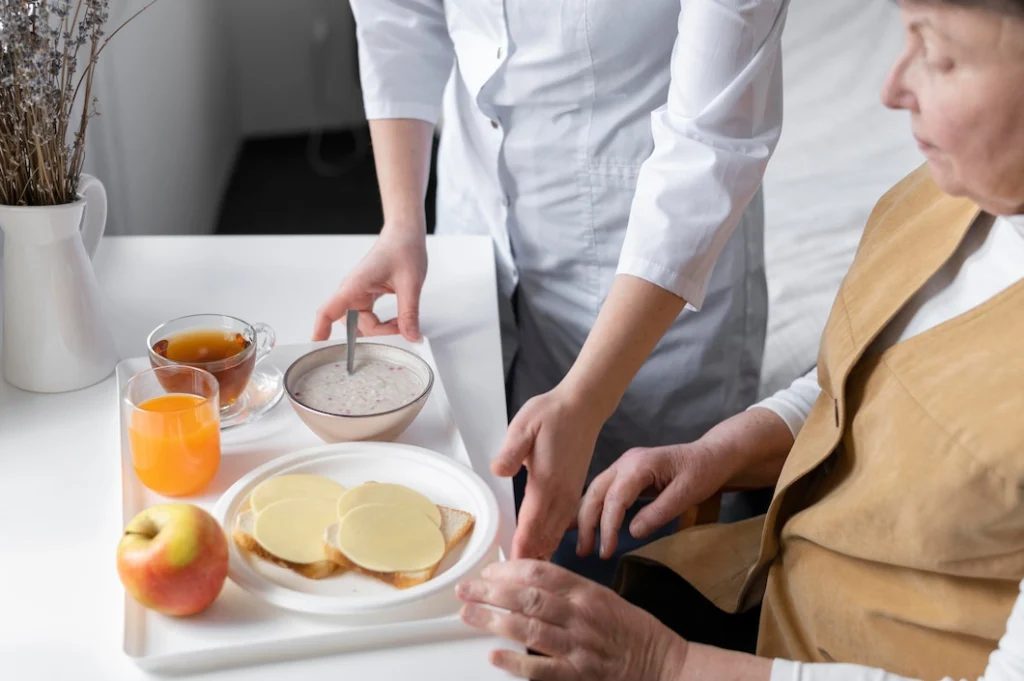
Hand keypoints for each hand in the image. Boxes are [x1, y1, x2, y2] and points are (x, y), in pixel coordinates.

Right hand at [312, 225, 427, 341]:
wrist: (405, 233)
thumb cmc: (403, 248)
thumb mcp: (410, 284)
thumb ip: (409, 313)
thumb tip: (411, 336)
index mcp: (355, 285)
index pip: (328, 311)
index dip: (320, 331)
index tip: (317, 348)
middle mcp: (352, 290)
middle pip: (352, 324)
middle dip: (375, 332)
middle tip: (400, 329)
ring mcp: (359, 293)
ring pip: (362, 322)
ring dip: (380, 328)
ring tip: (401, 323)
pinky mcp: (367, 294)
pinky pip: (368, 316)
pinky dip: (382, 323)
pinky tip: (397, 322)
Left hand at [457, 559, 687, 680]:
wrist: (663, 663)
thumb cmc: (631, 629)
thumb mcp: (602, 596)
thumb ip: (567, 589)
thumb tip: (526, 581)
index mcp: (586, 591)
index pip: (539, 571)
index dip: (508, 569)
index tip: (487, 572)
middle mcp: (580, 614)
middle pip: (526, 596)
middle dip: (490, 591)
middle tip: (465, 589)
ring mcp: (579, 646)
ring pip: (529, 628)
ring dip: (493, 620)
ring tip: (469, 615)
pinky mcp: (579, 675)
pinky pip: (542, 668)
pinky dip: (517, 662)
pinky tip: (495, 655)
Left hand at [492, 387, 603, 559]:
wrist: (582, 407)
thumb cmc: (550, 414)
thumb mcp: (525, 426)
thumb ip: (512, 450)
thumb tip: (499, 470)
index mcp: (547, 480)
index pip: (532, 521)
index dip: (522, 545)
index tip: (512, 567)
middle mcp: (561, 491)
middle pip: (545, 532)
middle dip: (532, 555)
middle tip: (517, 580)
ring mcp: (571, 490)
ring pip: (557, 529)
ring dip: (544, 548)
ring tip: (532, 571)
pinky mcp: (575, 487)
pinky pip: (566, 519)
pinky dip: (556, 536)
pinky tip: (550, 544)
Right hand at [576, 442, 732, 558]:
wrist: (710, 454)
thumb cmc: (702, 472)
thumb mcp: (687, 494)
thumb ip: (659, 512)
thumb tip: (632, 533)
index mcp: (639, 465)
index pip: (615, 498)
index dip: (608, 526)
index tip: (606, 551)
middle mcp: (625, 462)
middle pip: (596, 492)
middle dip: (587, 523)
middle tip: (583, 552)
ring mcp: (622, 465)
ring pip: (594, 490)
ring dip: (584, 517)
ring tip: (581, 545)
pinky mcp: (624, 473)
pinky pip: (602, 491)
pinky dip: (591, 508)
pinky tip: (583, 524)